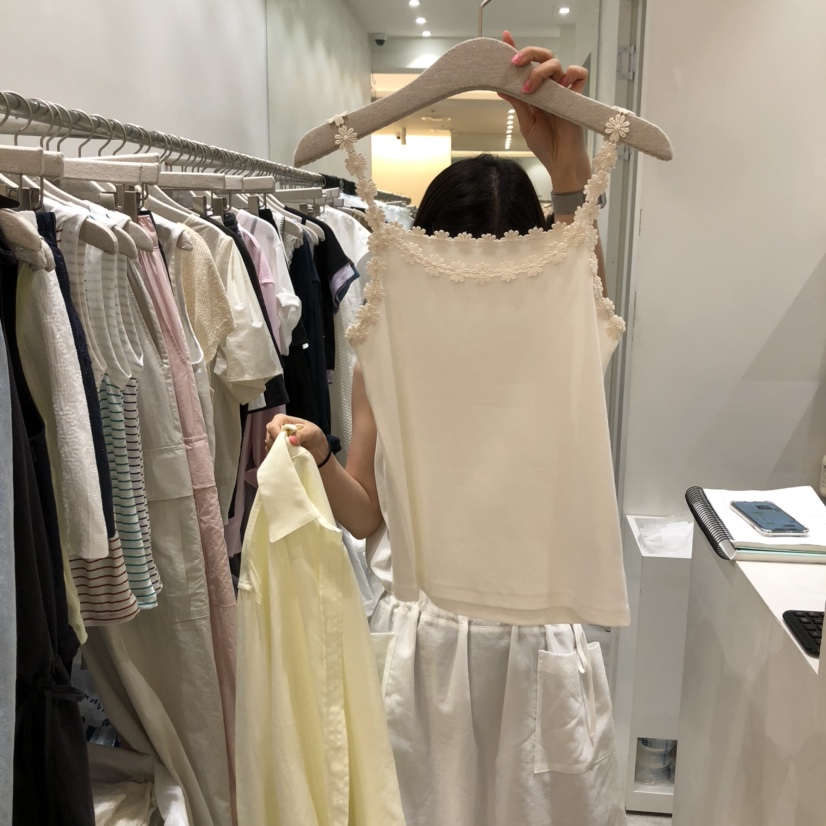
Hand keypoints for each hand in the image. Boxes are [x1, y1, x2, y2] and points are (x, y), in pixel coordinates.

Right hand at [265, 414, 328, 463]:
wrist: (319, 450)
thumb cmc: (315, 436)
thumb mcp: (312, 432)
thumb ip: (302, 434)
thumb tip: (291, 440)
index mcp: (283, 420)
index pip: (272, 426)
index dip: (276, 434)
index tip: (286, 443)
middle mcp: (276, 428)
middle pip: (269, 436)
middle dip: (278, 443)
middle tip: (291, 448)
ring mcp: (275, 440)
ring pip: (270, 445)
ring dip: (280, 450)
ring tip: (292, 452)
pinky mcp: (277, 450)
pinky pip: (272, 454)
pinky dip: (279, 456)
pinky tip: (288, 456)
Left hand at [501, 31, 591, 190]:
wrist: (560, 161)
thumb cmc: (545, 144)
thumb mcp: (526, 122)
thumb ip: (517, 102)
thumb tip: (499, 86)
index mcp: (534, 91)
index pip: (525, 66)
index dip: (516, 50)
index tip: (505, 38)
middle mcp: (548, 87)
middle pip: (541, 57)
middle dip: (528, 54)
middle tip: (515, 62)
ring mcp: (563, 89)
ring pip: (556, 63)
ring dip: (540, 71)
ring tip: (530, 88)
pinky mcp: (577, 95)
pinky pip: (579, 72)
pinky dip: (572, 72)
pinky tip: (563, 84)